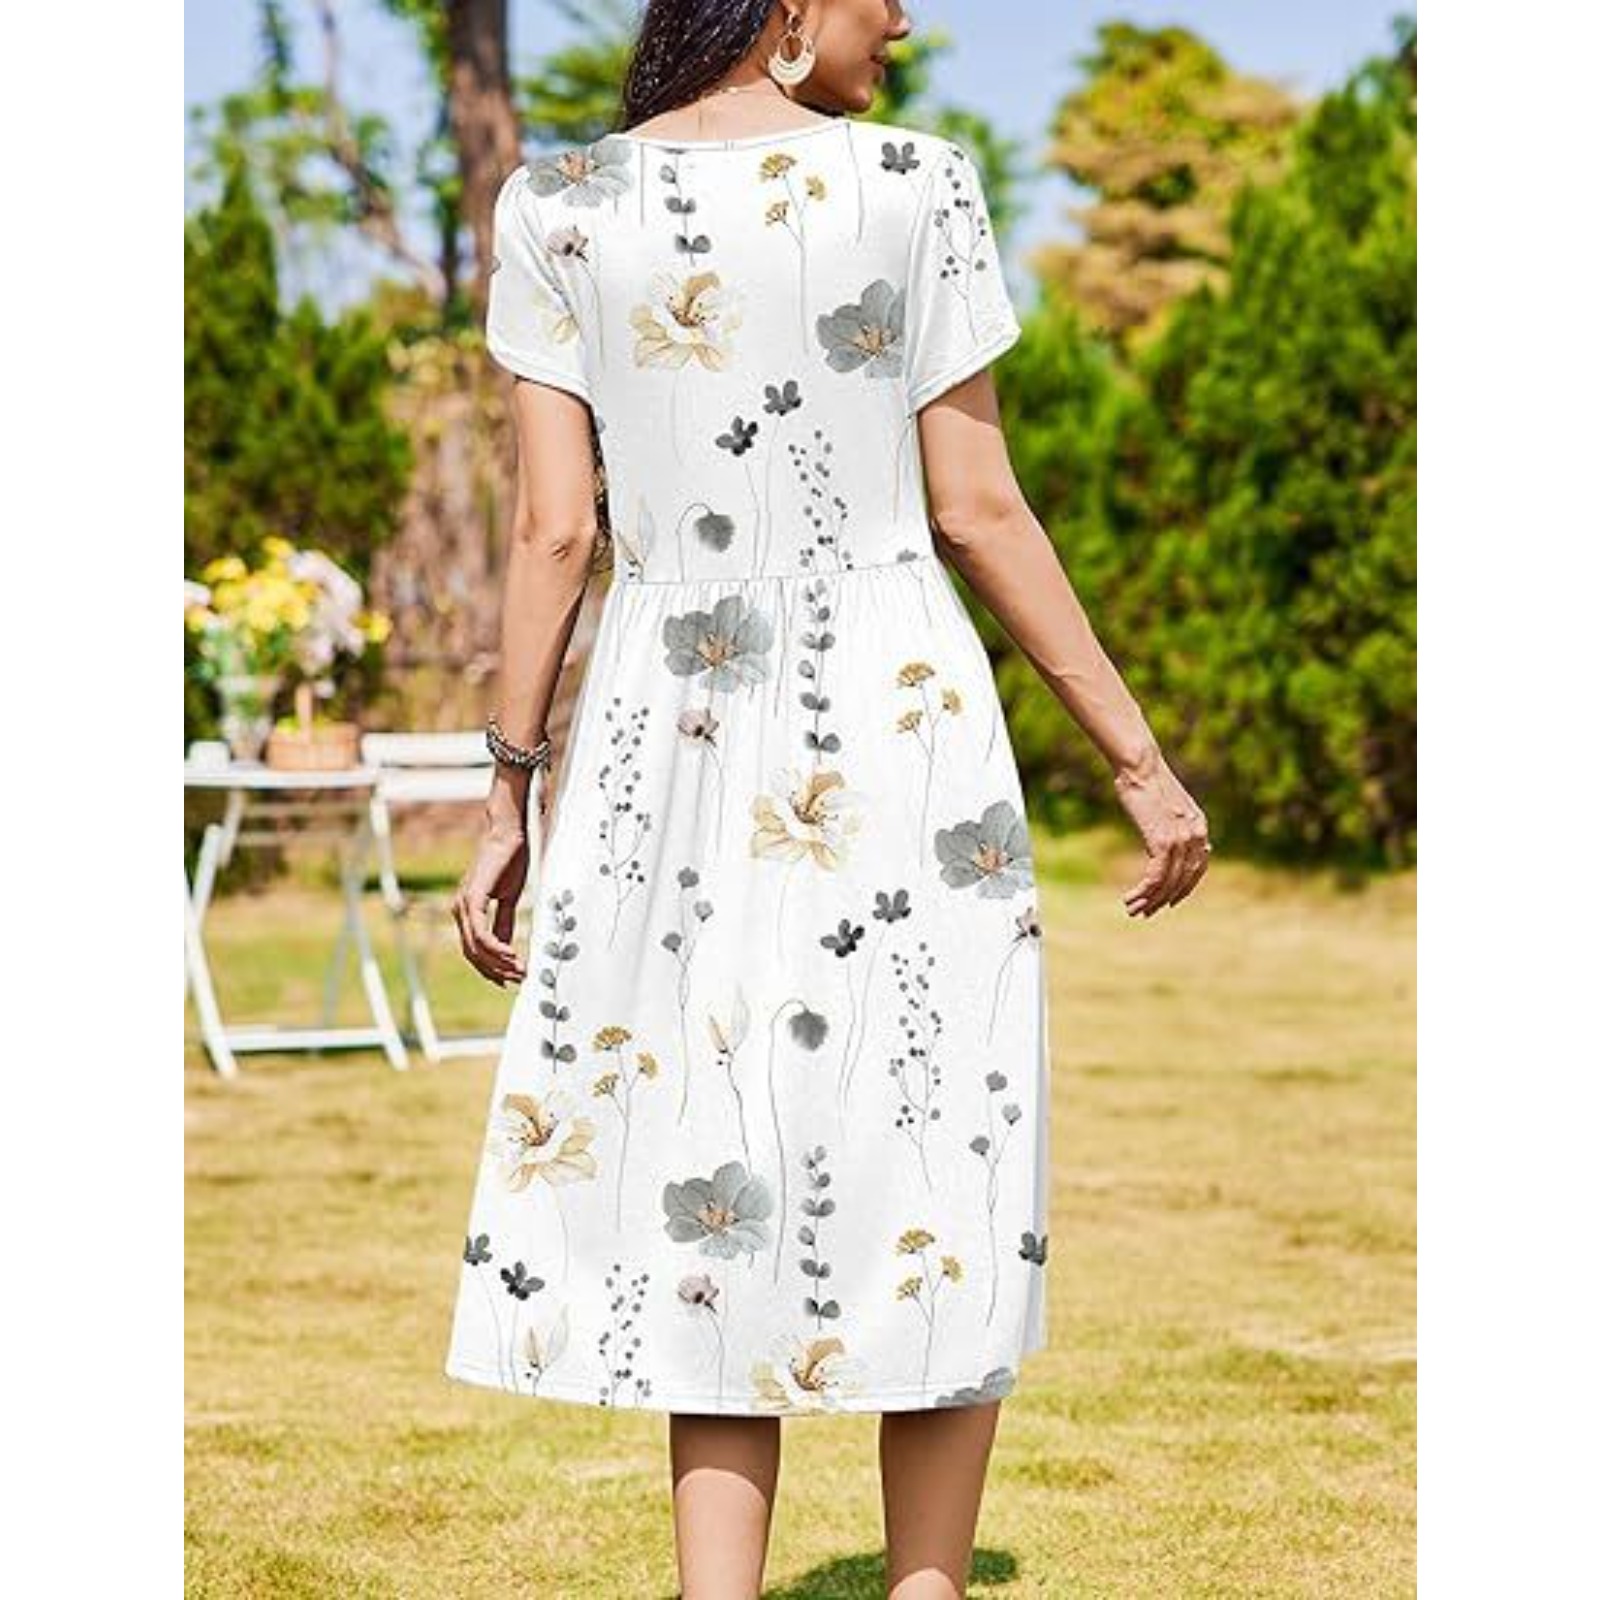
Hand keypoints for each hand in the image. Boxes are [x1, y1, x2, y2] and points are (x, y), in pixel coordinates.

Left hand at [452, 820, 529, 985]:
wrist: (510, 834)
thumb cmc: (510, 862)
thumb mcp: (509, 899)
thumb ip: (504, 923)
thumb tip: (506, 945)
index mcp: (467, 911)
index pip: (474, 949)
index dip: (490, 968)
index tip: (509, 979)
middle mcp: (460, 910)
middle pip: (472, 954)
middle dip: (495, 970)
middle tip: (519, 979)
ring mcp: (463, 905)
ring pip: (475, 948)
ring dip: (498, 963)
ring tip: (520, 970)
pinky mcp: (473, 899)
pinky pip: (481, 934)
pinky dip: (496, 948)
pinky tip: (511, 954)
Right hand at [1113, 749, 1210, 916]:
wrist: (1140, 766)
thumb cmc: (1146, 781)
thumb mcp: (1167, 806)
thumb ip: (1174, 825)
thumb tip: (1165, 841)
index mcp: (1200, 826)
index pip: (1198, 868)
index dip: (1183, 889)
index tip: (1168, 902)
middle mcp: (1196, 835)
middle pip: (1183, 880)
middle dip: (1163, 900)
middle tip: (1145, 913)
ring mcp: (1181, 839)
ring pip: (1168, 883)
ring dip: (1148, 900)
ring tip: (1132, 910)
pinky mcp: (1163, 842)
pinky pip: (1155, 877)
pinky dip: (1143, 892)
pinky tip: (1129, 897)